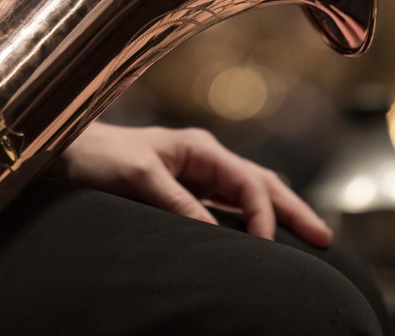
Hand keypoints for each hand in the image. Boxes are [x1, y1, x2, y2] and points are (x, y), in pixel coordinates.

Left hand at [56, 122, 332, 246]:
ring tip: (311, 237)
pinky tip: (263, 237)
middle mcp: (205, 159)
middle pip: (261, 184)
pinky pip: (229, 206)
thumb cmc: (99, 158)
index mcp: (200, 148)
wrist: (68, 151)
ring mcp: (198, 174)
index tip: (266, 246)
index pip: (248, 182)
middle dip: (294, 210)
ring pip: (250, 194)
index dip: (262, 215)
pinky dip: (251, 220)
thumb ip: (175, 202)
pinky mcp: (187, 191)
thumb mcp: (137, 178)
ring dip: (278, 214)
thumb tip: (213, 235)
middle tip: (326, 238)